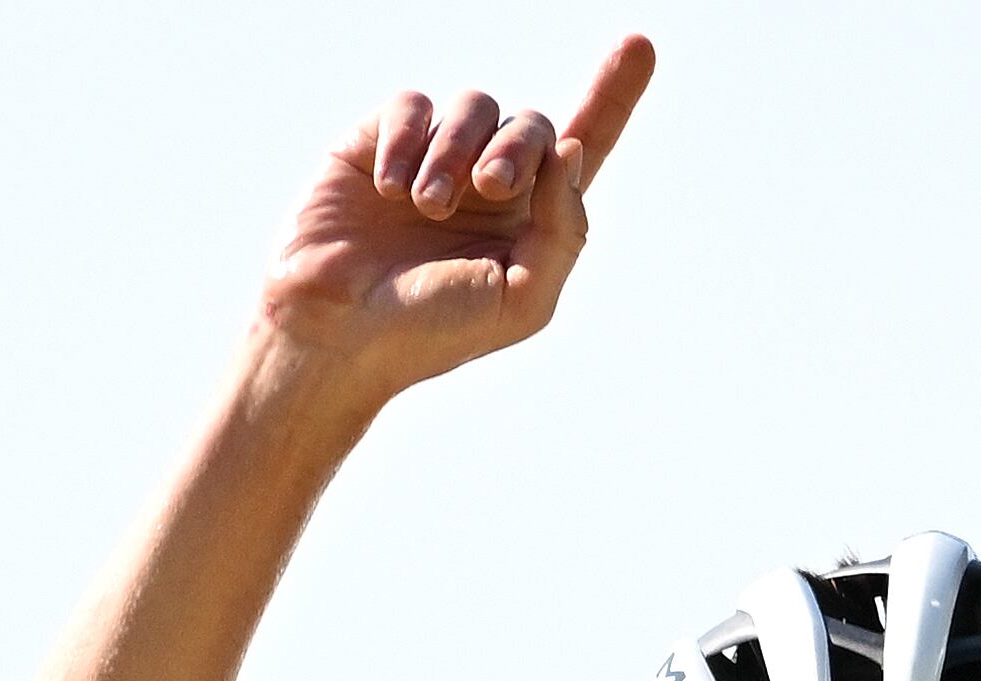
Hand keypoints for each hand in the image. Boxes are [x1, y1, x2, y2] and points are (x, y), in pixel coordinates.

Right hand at [260, 35, 656, 399]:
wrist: (339, 335)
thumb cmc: (432, 332)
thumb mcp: (523, 300)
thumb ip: (565, 231)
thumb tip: (569, 152)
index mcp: (531, 220)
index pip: (584, 147)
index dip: (613, 96)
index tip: (641, 45)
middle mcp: (487, 182)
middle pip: (533, 124)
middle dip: (519, 146)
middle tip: (490, 187)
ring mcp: (433, 158)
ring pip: (475, 105)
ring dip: (458, 149)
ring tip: (429, 204)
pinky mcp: (378, 143)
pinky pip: (412, 105)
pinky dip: (407, 139)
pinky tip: (390, 190)